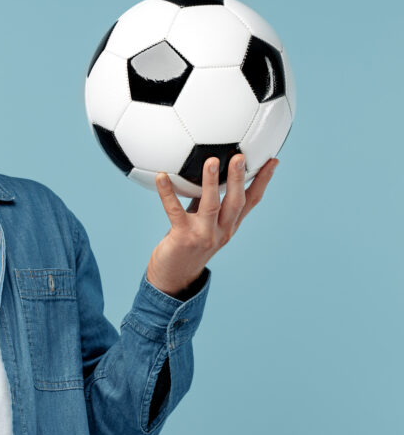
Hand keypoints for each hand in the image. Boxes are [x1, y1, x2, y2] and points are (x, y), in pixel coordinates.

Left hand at [145, 154, 277, 296]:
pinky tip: (161, 177)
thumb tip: (207, 173)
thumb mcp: (203, 223)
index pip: (252, 201)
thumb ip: (207, 201)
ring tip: (211, 161)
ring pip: (212, 206)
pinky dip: (167, 193)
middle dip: (239, 178)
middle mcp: (221, 231)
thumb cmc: (186, 245)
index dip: (263, 181)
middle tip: (240, 156)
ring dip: (212, 182)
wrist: (174, 278)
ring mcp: (203, 235)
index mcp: (230, 226)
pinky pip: (175, 211)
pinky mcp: (183, 238)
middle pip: (236, 202)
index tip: (272, 160)